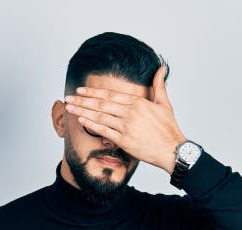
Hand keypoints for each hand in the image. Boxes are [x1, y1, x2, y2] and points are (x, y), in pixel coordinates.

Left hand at [64, 65, 187, 173]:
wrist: (172, 149)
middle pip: (101, 104)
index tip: (81, 90)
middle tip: (69, 97)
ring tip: (70, 107)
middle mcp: (130, 112)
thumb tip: (161, 68)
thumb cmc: (168, 128)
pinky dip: (91, 124)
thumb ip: (159, 85)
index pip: (110, 94)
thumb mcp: (164, 104)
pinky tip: (81, 119)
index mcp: (138, 102)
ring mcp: (126, 126)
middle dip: (82, 100)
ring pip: (100, 116)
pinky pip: (104, 131)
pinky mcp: (124, 140)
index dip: (93, 92)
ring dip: (82, 110)